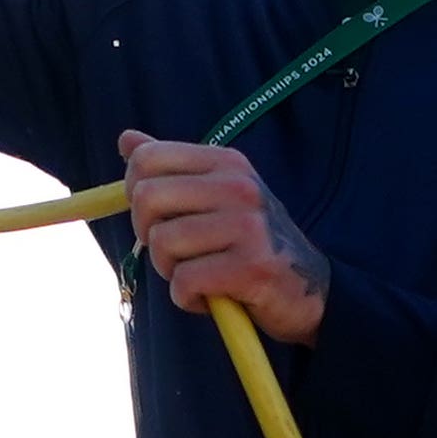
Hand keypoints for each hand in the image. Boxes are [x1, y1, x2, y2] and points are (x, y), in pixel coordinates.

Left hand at [119, 131, 330, 346]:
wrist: (310, 290)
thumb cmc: (250, 242)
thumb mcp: (217, 195)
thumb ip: (172, 168)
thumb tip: (126, 139)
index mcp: (226, 162)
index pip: (147, 159)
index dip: (134, 191)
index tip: (155, 214)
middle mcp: (239, 187)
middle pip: (146, 198)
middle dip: (147, 233)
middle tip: (174, 251)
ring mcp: (248, 227)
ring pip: (161, 243)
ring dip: (170, 271)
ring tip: (199, 275)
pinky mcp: (252, 268)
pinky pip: (184, 282)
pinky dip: (187, 298)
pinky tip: (211, 296)